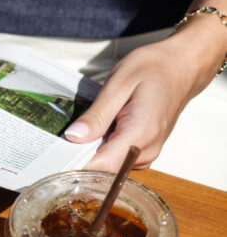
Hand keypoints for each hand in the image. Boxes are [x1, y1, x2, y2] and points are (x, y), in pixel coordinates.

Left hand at [64, 35, 214, 171]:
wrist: (182, 67)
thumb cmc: (155, 69)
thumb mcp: (119, 84)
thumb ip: (97, 115)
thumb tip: (74, 137)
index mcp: (140, 134)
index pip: (102, 167)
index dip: (76, 167)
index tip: (54, 161)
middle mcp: (146, 151)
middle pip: (103, 169)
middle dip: (80, 158)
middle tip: (58, 143)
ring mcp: (147, 153)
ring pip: (109, 165)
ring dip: (91, 152)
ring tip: (79, 132)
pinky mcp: (144, 151)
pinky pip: (117, 157)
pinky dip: (103, 148)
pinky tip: (96, 132)